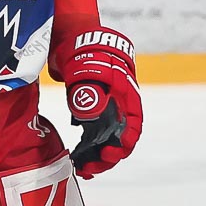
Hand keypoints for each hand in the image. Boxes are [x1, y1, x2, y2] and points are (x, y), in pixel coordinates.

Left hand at [61, 28, 141, 178]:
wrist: (72, 35)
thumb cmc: (83, 50)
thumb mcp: (86, 68)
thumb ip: (89, 91)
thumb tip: (89, 117)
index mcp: (126, 96)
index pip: (132, 128)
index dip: (122, 146)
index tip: (107, 155)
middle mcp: (120, 105)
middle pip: (120, 138)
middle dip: (106, 157)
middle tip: (87, 169)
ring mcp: (107, 108)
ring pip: (107, 138)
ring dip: (97, 155)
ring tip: (82, 168)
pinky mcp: (92, 108)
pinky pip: (95, 133)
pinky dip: (88, 146)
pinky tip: (77, 155)